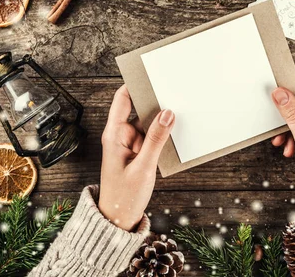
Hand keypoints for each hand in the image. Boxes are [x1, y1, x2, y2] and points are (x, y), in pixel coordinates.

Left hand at [99, 85, 174, 230]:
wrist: (118, 219)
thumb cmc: (124, 196)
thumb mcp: (144, 167)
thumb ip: (156, 139)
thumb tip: (167, 113)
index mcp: (114, 134)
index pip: (122, 99)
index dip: (135, 85)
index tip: (151, 75)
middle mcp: (120, 135)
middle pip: (138, 108)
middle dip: (154, 102)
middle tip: (174, 91)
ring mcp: (129, 144)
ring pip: (147, 123)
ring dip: (161, 120)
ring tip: (180, 111)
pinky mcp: (137, 153)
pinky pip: (151, 137)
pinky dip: (162, 134)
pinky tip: (175, 132)